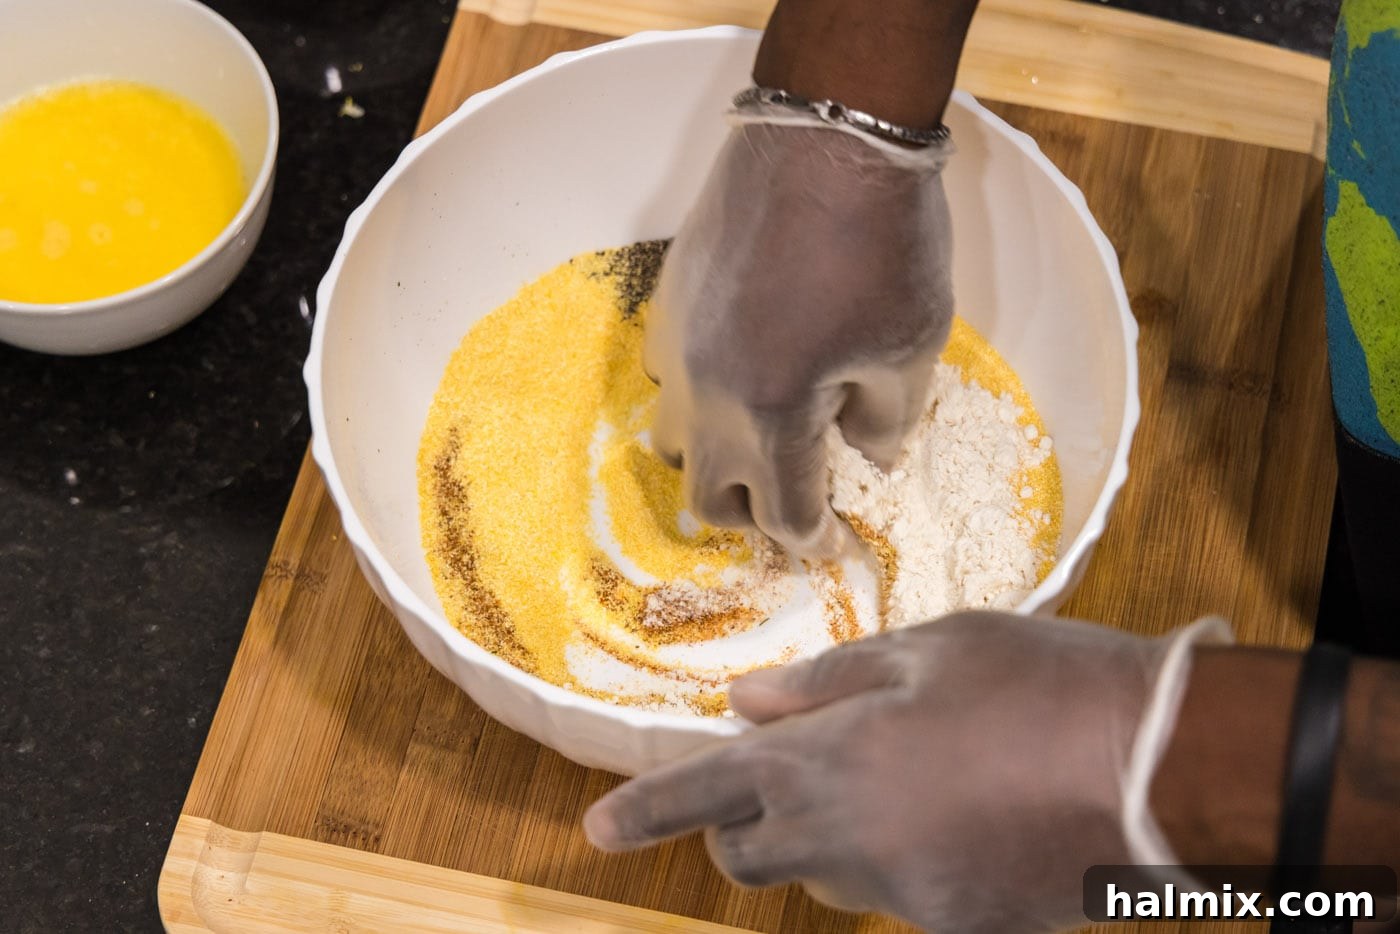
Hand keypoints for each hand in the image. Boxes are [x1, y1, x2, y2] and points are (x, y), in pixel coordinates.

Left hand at [584, 612, 1228, 932]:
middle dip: (749, 825)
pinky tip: (972, 818)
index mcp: (829, 758)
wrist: (1163, 765)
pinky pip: (904, 902)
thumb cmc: (1039, 680)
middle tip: (786, 784)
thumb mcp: (929, 649)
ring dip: (836, 839)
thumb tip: (747, 701)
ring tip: (916, 780)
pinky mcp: (957, 930)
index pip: (710, 791)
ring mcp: (903, 897)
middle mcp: (849, 839)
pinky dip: (912, 864)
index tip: (598, 829)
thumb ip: (826, 681)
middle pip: (754, 854)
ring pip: (831, 879)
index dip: (646, 811)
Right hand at [644, 119, 953, 558]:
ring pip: (673, 441)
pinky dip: (700, 392)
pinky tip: (741, 363)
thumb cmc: (882, 245)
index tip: (837, 545)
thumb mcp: (911, 346)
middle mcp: (709, 396)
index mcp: (772, 418)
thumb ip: (888, 422)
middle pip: (709, 499)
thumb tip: (868, 460)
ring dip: (716, 456)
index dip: (817, 542)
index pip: (787, 516)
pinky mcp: (668, 304)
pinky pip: (666, 375)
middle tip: (795, 499)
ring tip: (758, 435)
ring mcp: (678, 349)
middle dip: (754, 514)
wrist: (825, 138)